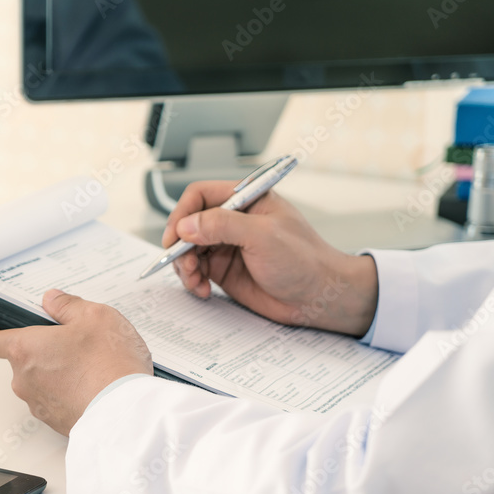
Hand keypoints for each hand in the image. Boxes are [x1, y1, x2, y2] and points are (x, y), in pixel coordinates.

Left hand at [0, 290, 152, 434]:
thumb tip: (52, 300)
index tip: (26, 326)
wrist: (127, 412)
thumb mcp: (95, 316)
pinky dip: (70, 394)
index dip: (9, 330)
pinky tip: (94, 387)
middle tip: (73, 343)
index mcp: (25, 350)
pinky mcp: (56, 422)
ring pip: (41, 383)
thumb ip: (67, 305)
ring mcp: (39, 405)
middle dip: (44, 351)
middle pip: (23, 361)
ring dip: (58, 374)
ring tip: (91, 367)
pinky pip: (57, 402)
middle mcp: (24, 380)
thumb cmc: (109, 365)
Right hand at [163, 181, 379, 336]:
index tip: (175, 236)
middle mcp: (233, 220)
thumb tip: (186, 225)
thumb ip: (222, 225)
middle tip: (184, 264)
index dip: (182, 213)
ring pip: (188, 249)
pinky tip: (203, 290)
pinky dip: (192, 280)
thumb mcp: (263, 236)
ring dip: (184, 266)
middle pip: (188, 224)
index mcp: (245, 199)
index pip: (200, 195)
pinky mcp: (224, 270)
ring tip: (195, 282)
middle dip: (180, 245)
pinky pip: (195, 270)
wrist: (319, 298)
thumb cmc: (304, 261)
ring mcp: (227, 245)